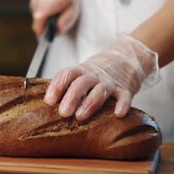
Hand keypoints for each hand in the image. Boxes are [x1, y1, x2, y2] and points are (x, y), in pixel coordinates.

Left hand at [44, 36, 160, 118]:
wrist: (126, 57)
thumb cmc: (97, 73)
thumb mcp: (82, 73)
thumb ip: (68, 86)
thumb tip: (47, 106)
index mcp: (81, 71)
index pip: (67, 74)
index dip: (57, 86)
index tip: (48, 100)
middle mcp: (94, 75)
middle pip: (81, 83)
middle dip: (71, 97)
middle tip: (63, 112)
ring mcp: (110, 82)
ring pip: (100, 91)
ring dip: (90, 103)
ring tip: (80, 116)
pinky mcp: (125, 90)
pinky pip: (124, 97)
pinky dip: (122, 105)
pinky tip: (117, 114)